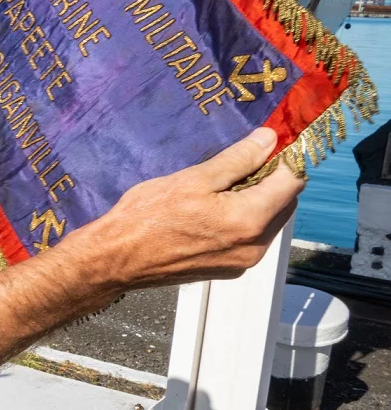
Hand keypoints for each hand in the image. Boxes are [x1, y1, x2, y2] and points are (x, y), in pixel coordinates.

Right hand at [74, 128, 304, 291]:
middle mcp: (255, 246)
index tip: (269, 143)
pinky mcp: (228, 270)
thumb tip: (268, 139)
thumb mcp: (192, 179)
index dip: (285, 157)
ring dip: (257, 200)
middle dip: (271, 179)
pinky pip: (250, 238)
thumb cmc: (146, 217)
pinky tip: (212, 210)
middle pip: (285, 203)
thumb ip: (238, 159)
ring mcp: (242, 262)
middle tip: (239, 162)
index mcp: (250, 220)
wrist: (116, 259)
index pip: (293, 181)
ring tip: (220, 187)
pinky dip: (243, 219)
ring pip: (268, 221)